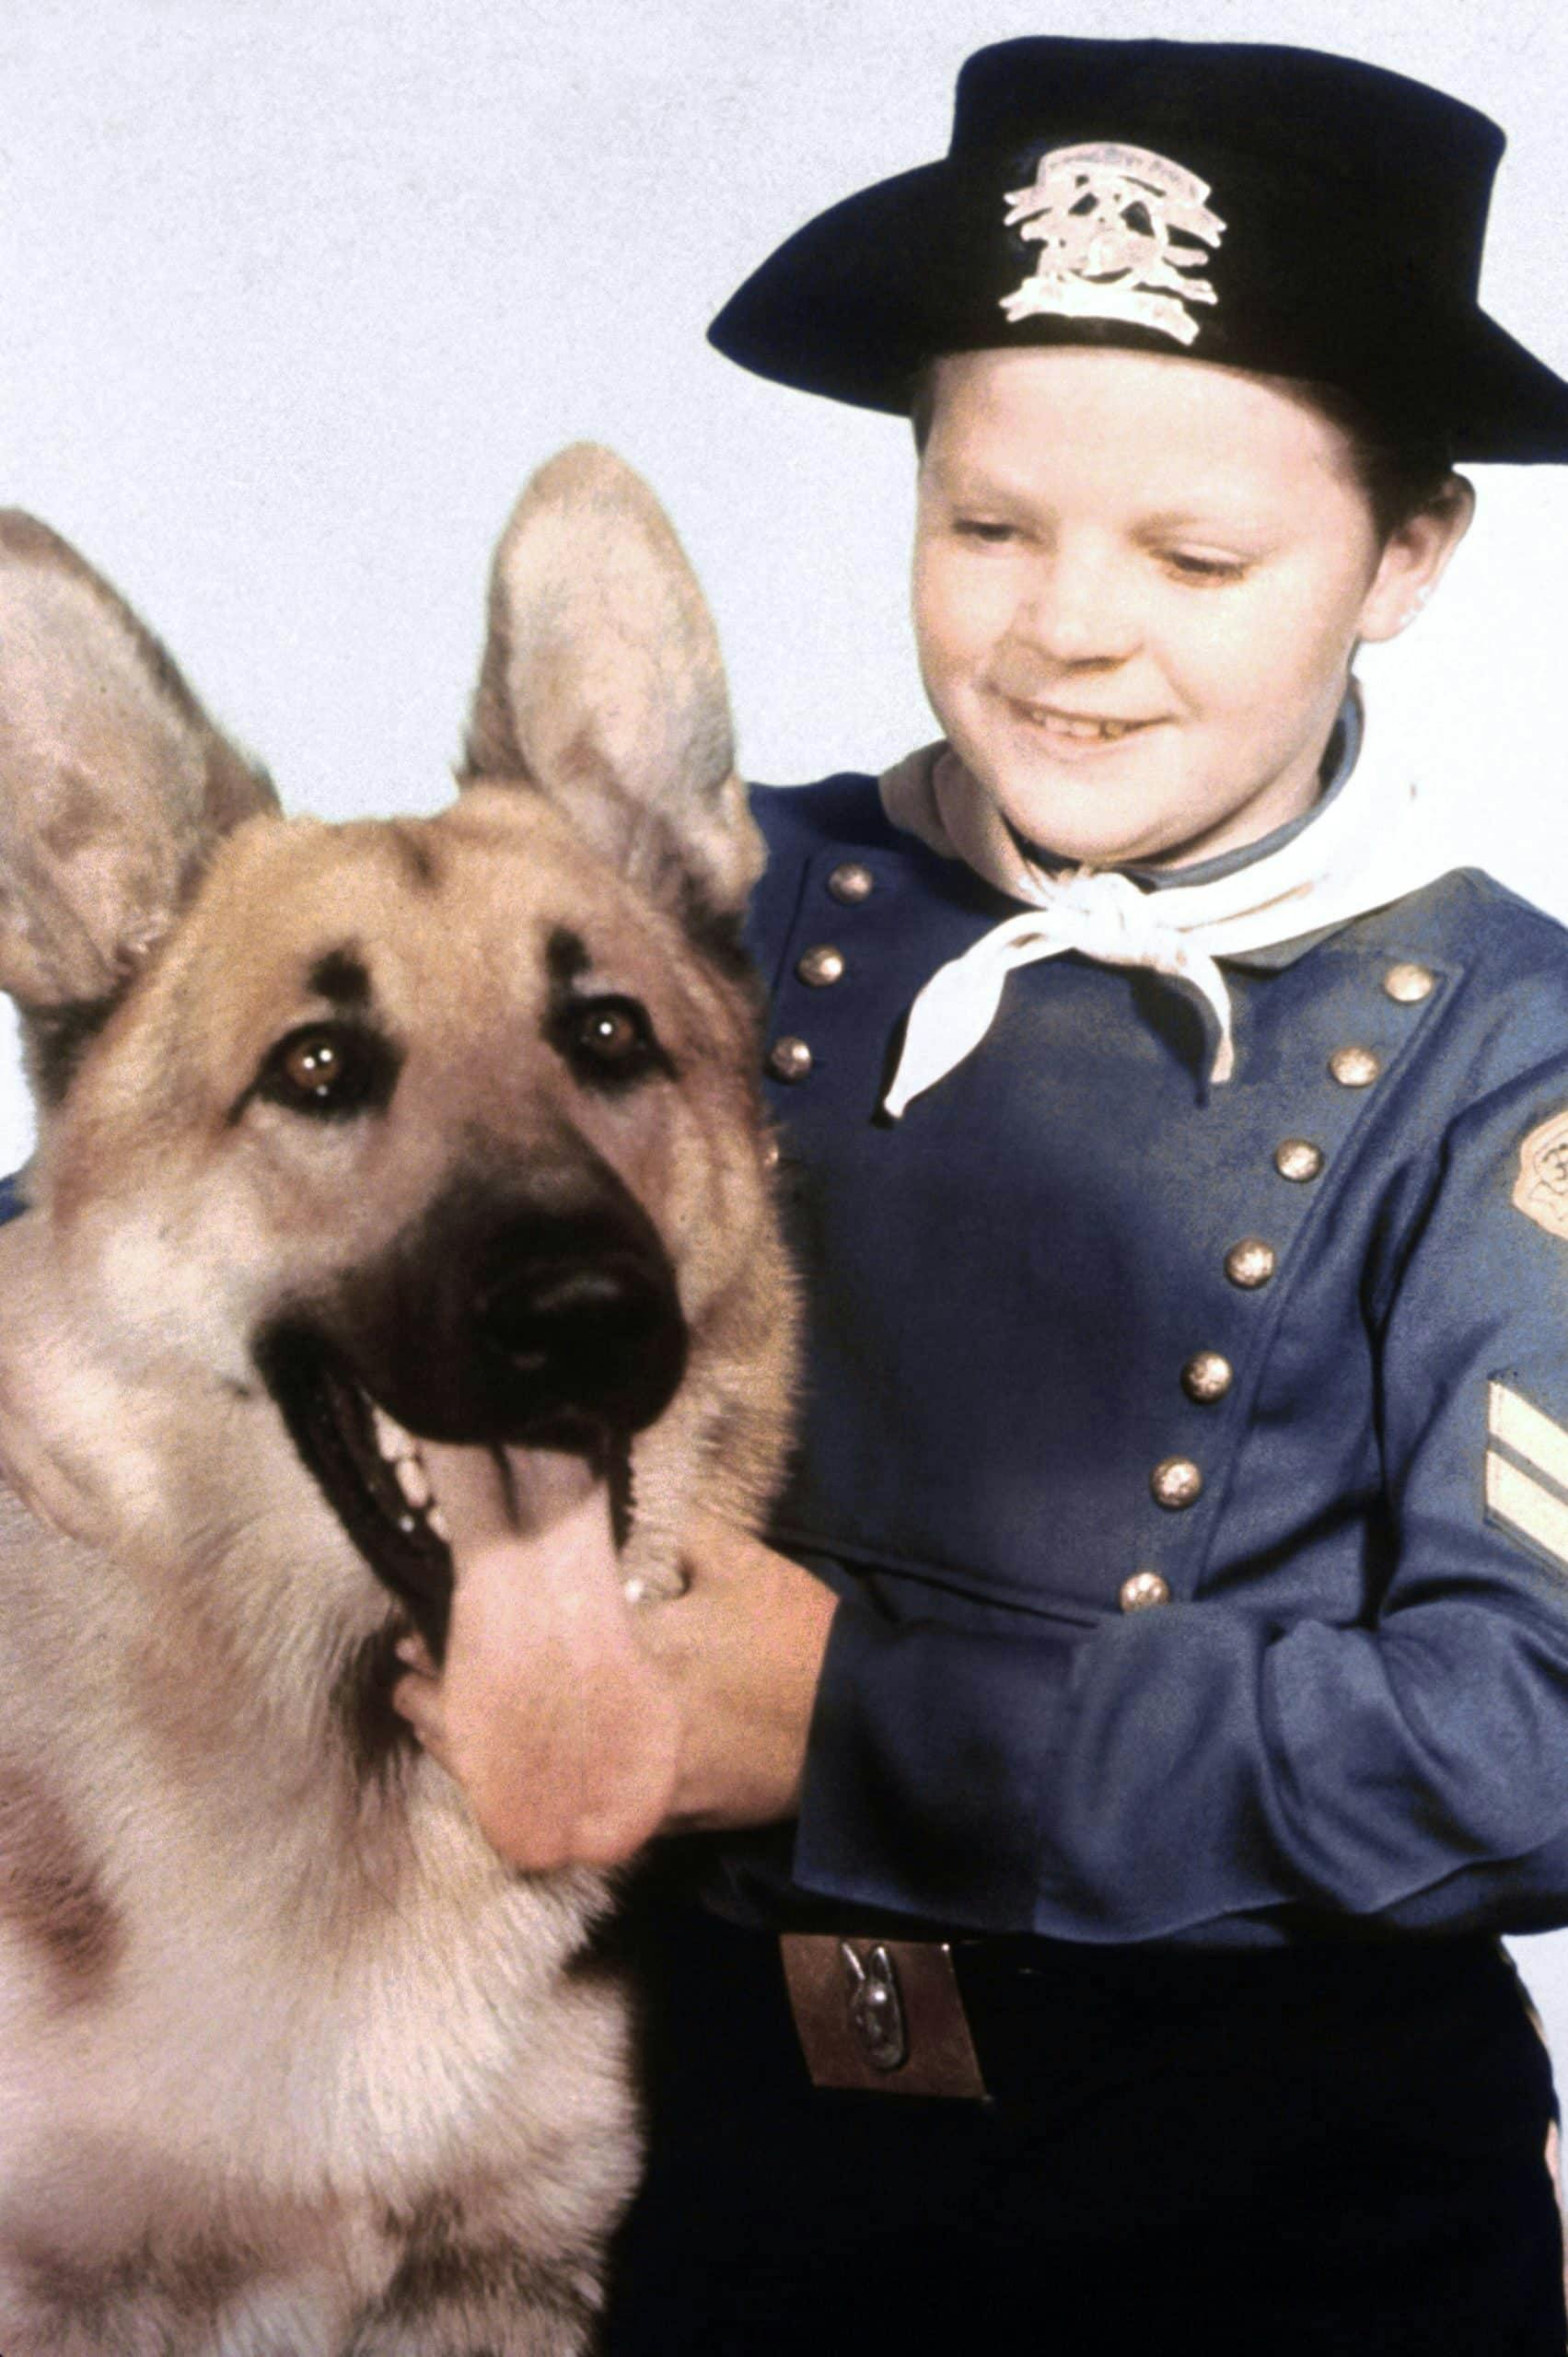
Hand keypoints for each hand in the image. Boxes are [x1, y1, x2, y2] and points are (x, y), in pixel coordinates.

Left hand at [390, 1453, 835, 1868]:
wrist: (858, 1735)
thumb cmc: (803, 1643)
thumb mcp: (745, 1565)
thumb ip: (682, 1537)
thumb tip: (621, 1518)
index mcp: (632, 1656)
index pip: (523, 1654)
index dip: (462, 1645)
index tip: (419, 1626)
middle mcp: (616, 1726)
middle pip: (503, 1725)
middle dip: (444, 1703)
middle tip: (402, 1677)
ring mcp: (631, 1780)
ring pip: (527, 1775)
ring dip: (468, 1751)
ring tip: (424, 1721)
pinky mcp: (653, 1816)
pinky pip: (566, 1805)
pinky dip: (523, 1788)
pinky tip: (495, 1771)